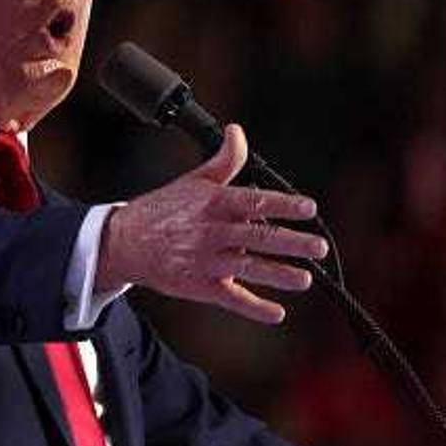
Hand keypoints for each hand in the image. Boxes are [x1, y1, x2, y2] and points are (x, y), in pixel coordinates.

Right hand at [96, 124, 327, 323]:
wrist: (127, 242)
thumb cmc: (164, 209)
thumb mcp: (194, 180)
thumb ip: (224, 160)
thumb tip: (237, 132)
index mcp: (213, 204)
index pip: (254, 201)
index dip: (283, 205)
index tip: (308, 208)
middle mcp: (212, 232)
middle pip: (257, 236)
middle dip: (291, 242)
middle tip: (318, 246)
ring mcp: (206, 261)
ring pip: (248, 268)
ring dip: (278, 275)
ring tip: (304, 279)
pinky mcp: (200, 286)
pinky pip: (231, 299)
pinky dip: (254, 308)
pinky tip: (276, 313)